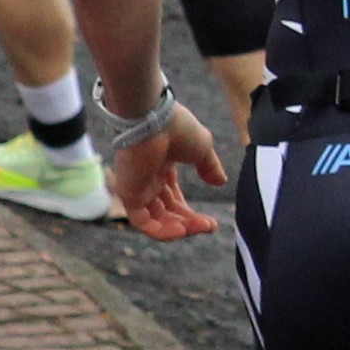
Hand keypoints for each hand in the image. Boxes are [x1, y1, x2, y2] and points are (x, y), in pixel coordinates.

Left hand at [104, 102, 224, 238]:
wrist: (154, 119)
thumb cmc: (177, 127)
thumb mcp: (202, 148)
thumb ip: (209, 167)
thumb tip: (220, 182)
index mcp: (161, 167)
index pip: (173, 198)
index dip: (190, 213)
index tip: (211, 222)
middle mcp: (147, 179)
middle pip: (166, 211)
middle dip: (188, 223)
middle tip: (209, 226)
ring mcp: (136, 187)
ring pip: (156, 220)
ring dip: (179, 228)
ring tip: (200, 227)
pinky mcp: (128, 194)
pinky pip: (142, 222)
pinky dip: (161, 231)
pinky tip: (182, 230)